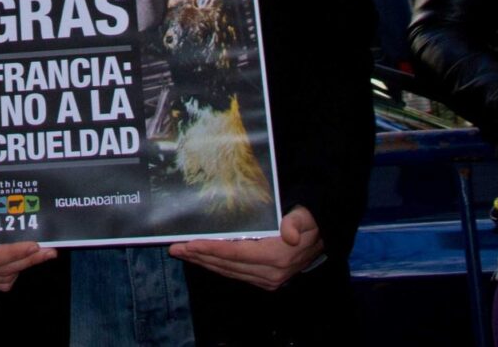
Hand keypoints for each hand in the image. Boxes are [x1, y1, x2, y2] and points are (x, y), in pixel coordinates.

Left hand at [169, 205, 322, 289]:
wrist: (322, 237)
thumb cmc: (308, 220)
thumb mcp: (305, 216)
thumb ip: (296, 222)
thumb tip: (289, 233)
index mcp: (277, 256)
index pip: (236, 253)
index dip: (212, 249)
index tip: (190, 244)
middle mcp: (271, 272)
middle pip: (227, 265)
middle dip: (199, 257)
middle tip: (175, 248)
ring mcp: (268, 279)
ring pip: (228, 271)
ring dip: (204, 262)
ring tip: (182, 252)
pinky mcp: (265, 280)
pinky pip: (235, 273)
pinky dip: (217, 266)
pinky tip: (203, 259)